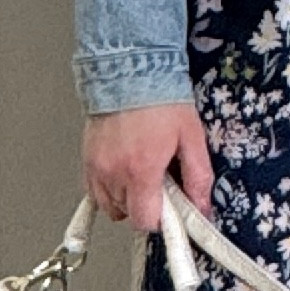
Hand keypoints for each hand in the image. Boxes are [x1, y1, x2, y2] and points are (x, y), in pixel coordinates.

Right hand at [81, 101, 214, 233]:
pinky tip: (123, 173)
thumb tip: (202, 207)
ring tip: (141, 174)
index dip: (161, 219)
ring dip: (127, 198)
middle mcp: (114, 172)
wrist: (130, 70)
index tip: (171, 209)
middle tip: (160, 182)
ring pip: (110, 205)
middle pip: (129, 214)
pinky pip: (94, 191)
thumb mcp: (191, 137)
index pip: (145, 220)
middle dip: (147, 205)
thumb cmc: (161, 98)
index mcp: (142, 169)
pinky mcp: (86, 158)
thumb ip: (198, 177)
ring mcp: (97, 166)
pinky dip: (108, 189)